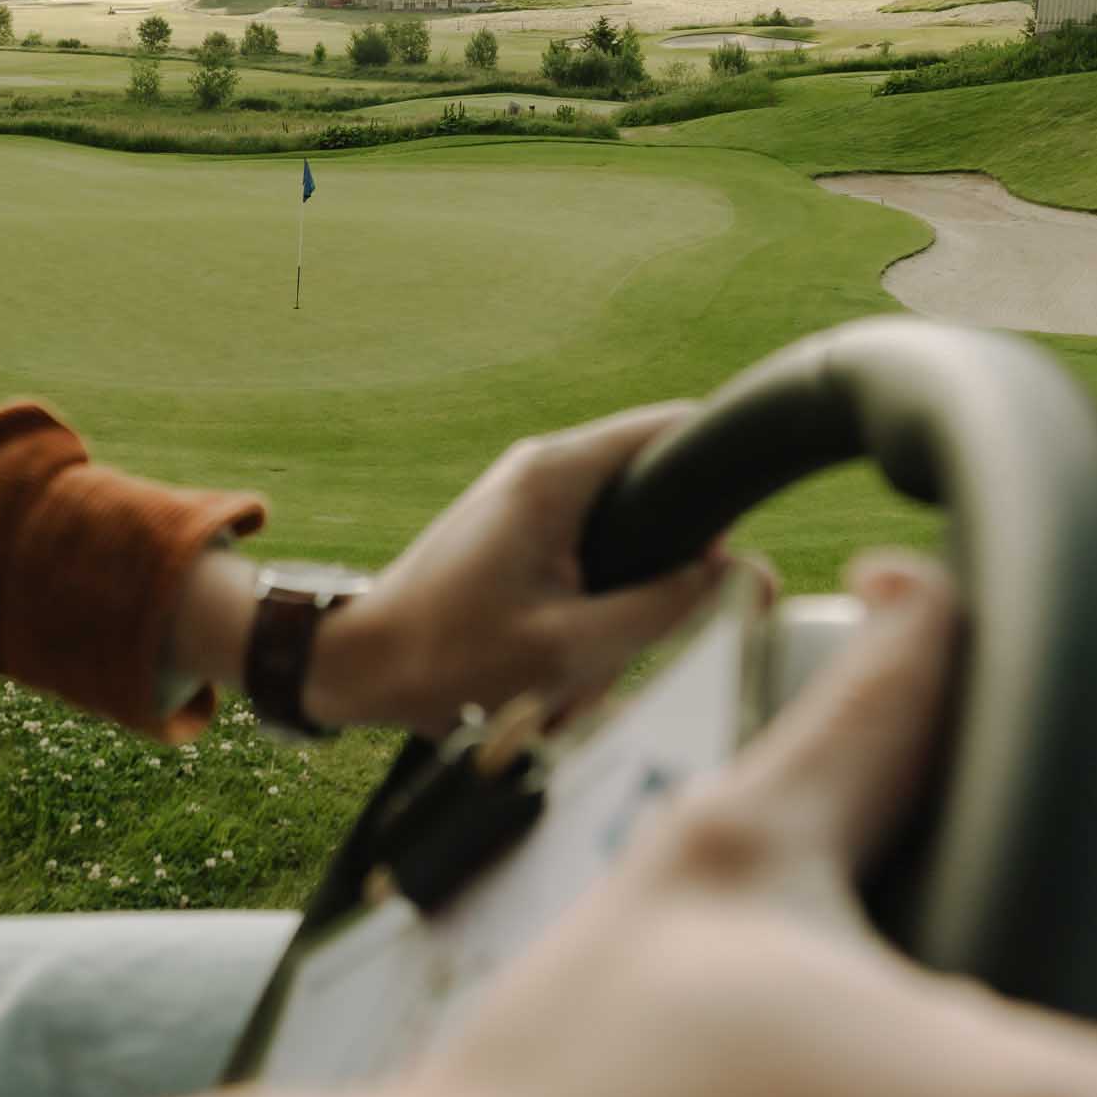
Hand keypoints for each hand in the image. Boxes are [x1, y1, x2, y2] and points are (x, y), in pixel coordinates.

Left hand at [308, 402, 726, 731]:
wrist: (356, 667)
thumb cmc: (447, 658)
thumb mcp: (569, 647)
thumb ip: (663, 608)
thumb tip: (740, 575)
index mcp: (557, 474)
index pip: (675, 429)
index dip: (721, 476)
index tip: (736, 542)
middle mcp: (544, 469)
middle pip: (655, 493)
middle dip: (662, 571)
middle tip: (633, 636)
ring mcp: (528, 498)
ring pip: (623, 538)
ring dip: (618, 609)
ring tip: (578, 665)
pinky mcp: (517, 532)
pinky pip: (587, 561)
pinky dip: (587, 614)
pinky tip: (559, 666)